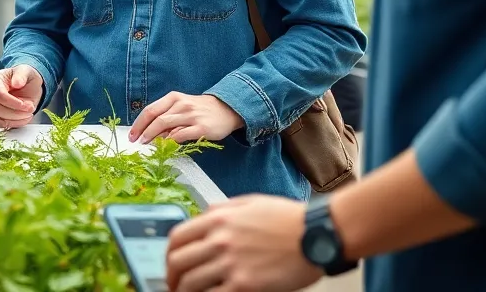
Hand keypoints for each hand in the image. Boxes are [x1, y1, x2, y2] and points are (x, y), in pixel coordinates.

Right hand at [0, 64, 42, 128]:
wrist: (30, 85)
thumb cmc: (26, 76)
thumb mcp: (27, 71)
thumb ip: (21, 74)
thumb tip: (16, 83)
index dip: (11, 101)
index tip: (24, 104)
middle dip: (15, 112)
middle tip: (30, 108)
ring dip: (16, 119)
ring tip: (29, 112)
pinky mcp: (0, 115)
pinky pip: (2, 124)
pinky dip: (15, 124)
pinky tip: (25, 118)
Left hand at [128, 92, 243, 143]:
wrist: (226, 109)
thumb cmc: (200, 109)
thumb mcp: (181, 106)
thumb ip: (167, 116)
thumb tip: (150, 132)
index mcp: (173, 98)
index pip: (150, 110)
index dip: (139, 123)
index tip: (132, 134)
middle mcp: (181, 105)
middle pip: (155, 118)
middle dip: (143, 131)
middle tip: (136, 141)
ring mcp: (191, 116)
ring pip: (166, 125)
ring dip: (153, 136)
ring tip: (147, 144)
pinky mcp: (201, 128)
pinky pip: (181, 134)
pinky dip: (170, 140)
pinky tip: (165, 145)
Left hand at [166, 195, 321, 291]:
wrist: (317, 234)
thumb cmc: (289, 219)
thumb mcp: (249, 203)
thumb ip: (221, 210)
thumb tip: (202, 218)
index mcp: (218, 218)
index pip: (177, 237)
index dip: (169, 254)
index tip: (170, 264)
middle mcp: (219, 240)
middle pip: (178, 261)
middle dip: (171, 277)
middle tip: (174, 285)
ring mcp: (231, 263)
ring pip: (190, 283)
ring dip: (184, 291)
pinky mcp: (245, 285)